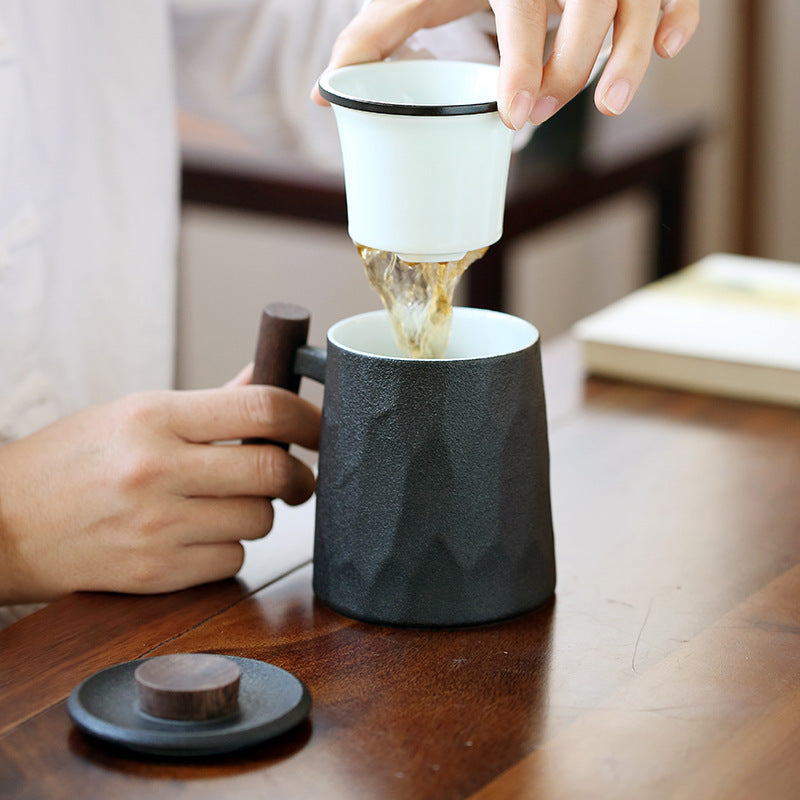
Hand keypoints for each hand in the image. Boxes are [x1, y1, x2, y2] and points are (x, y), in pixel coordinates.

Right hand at [0, 384, 319, 602]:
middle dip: (301, 477)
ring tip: (226, 505)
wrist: (4, 524)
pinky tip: (199, 536)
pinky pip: (233, 560)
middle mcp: (158, 469)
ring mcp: (157, 526)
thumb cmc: (71, 461)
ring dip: (258, 513)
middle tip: (297, 477)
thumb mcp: (133, 413)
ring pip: (260, 520)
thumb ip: (210, 404)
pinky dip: (229, 548)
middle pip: (274, 470)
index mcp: (154, 417)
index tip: (319, 428)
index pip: (260, 406)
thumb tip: (265, 379)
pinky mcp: (155, 574)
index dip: (306, 417)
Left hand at [312, 0, 699, 128]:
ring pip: (639, 2)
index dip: (524, 62)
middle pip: (585, 14)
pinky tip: (670, 49)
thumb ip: (374, 33)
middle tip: (538, 114)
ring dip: (631, 57)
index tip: (516, 115)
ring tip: (610, 107)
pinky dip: (680, 18)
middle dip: (568, 71)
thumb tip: (324, 90)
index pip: (522, 9)